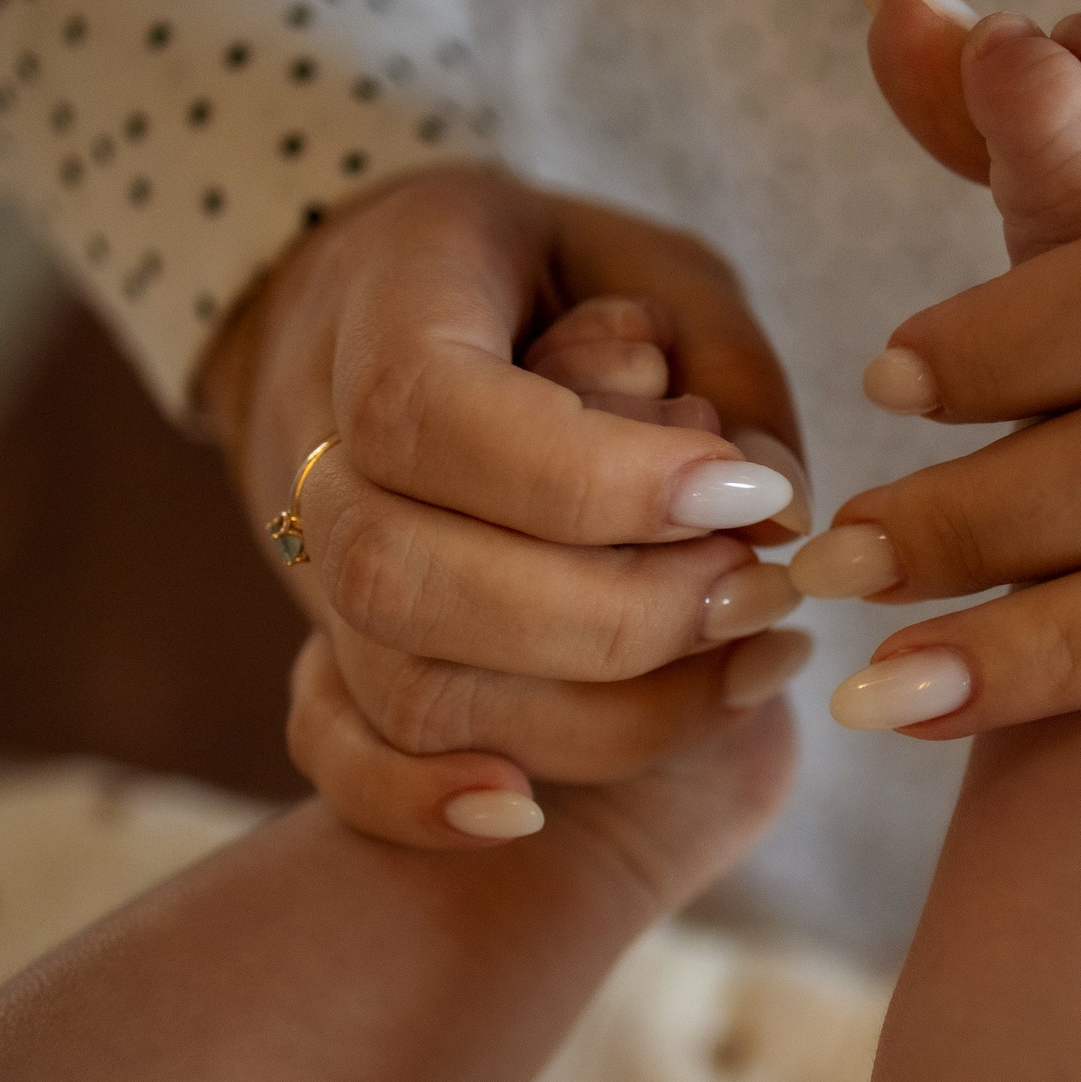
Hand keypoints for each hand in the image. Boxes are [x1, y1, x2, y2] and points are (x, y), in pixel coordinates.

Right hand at [199, 165, 815, 848]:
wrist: (402, 302)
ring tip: (751, 654)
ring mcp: (310, 554)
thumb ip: (726, 365)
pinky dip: (414, 801)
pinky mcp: (328, 642)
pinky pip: (332, 747)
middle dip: (616, 615)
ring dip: (599, 710)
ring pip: (404, 684)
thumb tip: (770, 510)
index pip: (432, 413)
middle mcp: (319, 437)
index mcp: (392, 297)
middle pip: (405, 574)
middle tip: (763, 586)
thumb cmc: (566, 281)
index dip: (593, 480)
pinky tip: (528, 812)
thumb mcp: (666, 269)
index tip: (746, 493)